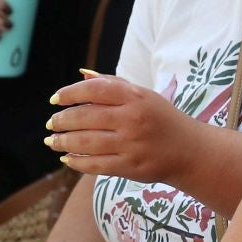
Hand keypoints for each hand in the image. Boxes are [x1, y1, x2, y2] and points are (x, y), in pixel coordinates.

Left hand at [44, 74, 198, 184]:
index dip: (69, 93)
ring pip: (86, 142)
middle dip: (62, 120)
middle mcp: (132, 119)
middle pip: (85, 117)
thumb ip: (113, 84)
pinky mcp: (131, 167)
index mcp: (135, 97)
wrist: (190, 151)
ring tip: (52, 141)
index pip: (94, 89)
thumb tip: (81, 75)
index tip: (55, 100)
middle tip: (51, 123)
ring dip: (63, 142)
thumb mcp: (143, 95)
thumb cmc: (162, 120)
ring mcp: (131, 144)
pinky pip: (96, 165)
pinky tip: (67, 159)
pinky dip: (77, 162)